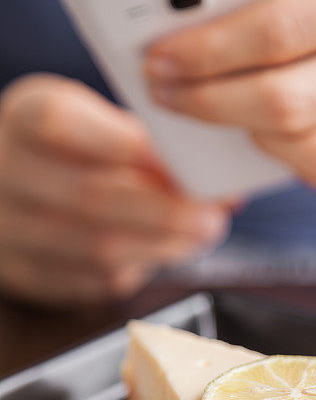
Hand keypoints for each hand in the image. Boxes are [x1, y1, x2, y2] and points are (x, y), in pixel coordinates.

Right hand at [0, 75, 229, 304]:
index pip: (64, 125)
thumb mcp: (92, 119)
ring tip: (199, 235)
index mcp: (23, 120)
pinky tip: (162, 250)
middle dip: (165, 212)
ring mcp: (12, 231)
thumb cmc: (67, 148)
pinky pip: (95, 280)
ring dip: (162, 245)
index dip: (129, 146)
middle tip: (211, 217)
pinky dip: (140, 266)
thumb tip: (212, 178)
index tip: (183, 163)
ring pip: (98, 250)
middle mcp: (8, 175)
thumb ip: (142, 142)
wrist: (12, 188)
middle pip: (90, 198)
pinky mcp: (29, 275)